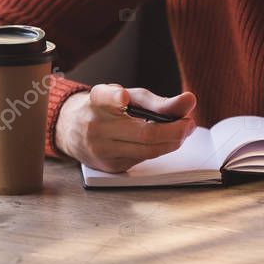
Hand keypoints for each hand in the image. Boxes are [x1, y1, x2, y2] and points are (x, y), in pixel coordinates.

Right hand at [54, 83, 197, 172]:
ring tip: (183, 132)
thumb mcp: (129, 97)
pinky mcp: (107, 166)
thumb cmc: (108, 109)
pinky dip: (158, 150)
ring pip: (146, 150)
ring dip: (172, 142)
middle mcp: (95, 125)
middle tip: (189, 123)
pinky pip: (141, 160)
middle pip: (143, 132)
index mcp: (98, 100)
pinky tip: (165, 142)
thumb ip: (159, 101)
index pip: (104, 98)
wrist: (72, 129)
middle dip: (175, 130)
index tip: (122, 96)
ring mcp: (100, 149)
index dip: (115, 97)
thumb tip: (190, 101)